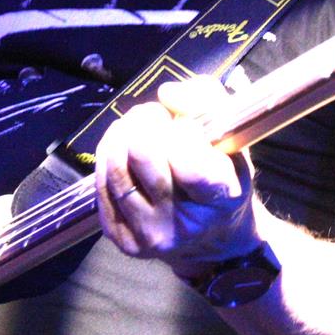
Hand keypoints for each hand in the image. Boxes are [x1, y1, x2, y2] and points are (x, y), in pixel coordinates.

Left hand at [93, 75, 257, 275]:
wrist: (213, 235)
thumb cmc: (223, 177)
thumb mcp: (233, 135)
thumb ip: (206, 100)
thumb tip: (166, 94)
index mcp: (220, 199)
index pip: (189, 164)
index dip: (179, 130)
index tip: (186, 124)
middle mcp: (184, 224)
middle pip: (142, 154)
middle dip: (145, 122)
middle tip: (157, 117)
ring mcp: (150, 236)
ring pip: (116, 166)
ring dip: (123, 134)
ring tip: (138, 128)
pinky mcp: (123, 240)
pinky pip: (101, 184)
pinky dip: (110, 157)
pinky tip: (125, 151)